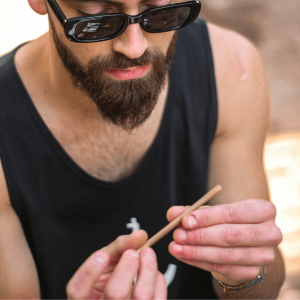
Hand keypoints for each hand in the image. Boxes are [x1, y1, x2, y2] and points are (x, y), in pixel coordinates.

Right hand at [66, 230, 166, 298]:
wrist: (123, 298)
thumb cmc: (111, 279)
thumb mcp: (107, 263)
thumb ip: (118, 247)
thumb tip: (139, 235)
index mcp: (87, 297)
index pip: (78, 291)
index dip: (89, 272)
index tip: (102, 255)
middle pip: (115, 294)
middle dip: (127, 266)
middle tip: (132, 252)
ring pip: (140, 296)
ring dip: (147, 268)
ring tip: (147, 253)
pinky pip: (157, 298)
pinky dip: (159, 280)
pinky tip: (154, 271)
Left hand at [167, 199, 282, 285]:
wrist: (245, 244)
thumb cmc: (228, 221)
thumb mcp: (212, 212)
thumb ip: (192, 211)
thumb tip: (172, 214)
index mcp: (263, 210)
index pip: (232, 213)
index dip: (207, 217)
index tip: (185, 220)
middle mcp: (269, 233)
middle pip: (230, 235)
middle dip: (200, 236)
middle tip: (178, 235)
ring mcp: (264, 256)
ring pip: (225, 254)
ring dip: (196, 251)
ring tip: (176, 246)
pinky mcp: (252, 272)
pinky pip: (221, 268)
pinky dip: (198, 261)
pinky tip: (184, 255)